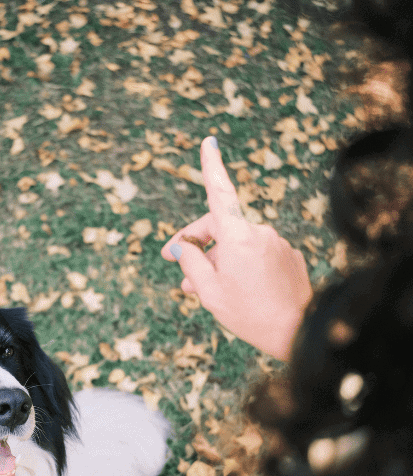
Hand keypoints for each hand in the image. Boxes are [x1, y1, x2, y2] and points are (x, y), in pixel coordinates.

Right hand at [161, 137, 312, 361]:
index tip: (209, 142)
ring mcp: (277, 244)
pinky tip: (236, 289)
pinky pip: (258, 254)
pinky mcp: (289, 257)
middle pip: (221, 226)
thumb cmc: (248, 313)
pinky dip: (242, 265)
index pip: (220, 193)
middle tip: (177, 264)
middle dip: (197, 242)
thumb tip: (182, 247)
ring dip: (219, 259)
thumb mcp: (208, 291)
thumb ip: (190, 263)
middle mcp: (260, 232)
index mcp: (238, 236)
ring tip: (203, 288)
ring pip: (238, 244)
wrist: (298, 333)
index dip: (212, 166)